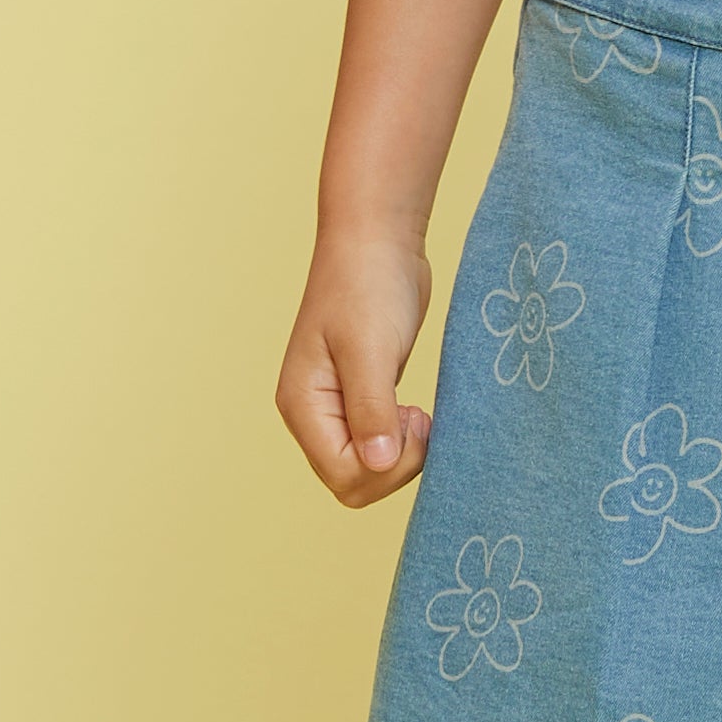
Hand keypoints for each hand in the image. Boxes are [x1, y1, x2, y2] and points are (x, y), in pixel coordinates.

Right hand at [274, 227, 436, 506]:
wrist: (377, 239)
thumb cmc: (368, 284)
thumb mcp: (371, 348)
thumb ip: (371, 410)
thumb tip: (377, 465)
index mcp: (302, 405)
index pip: (342, 475)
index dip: (386, 466)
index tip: (412, 418)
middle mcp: (313, 414)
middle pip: (352, 481)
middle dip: (395, 465)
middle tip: (418, 417)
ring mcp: (335, 408)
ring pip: (368, 468)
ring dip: (401, 454)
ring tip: (417, 412)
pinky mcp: (362, 398)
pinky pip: (380, 445)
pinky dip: (403, 440)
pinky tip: (415, 412)